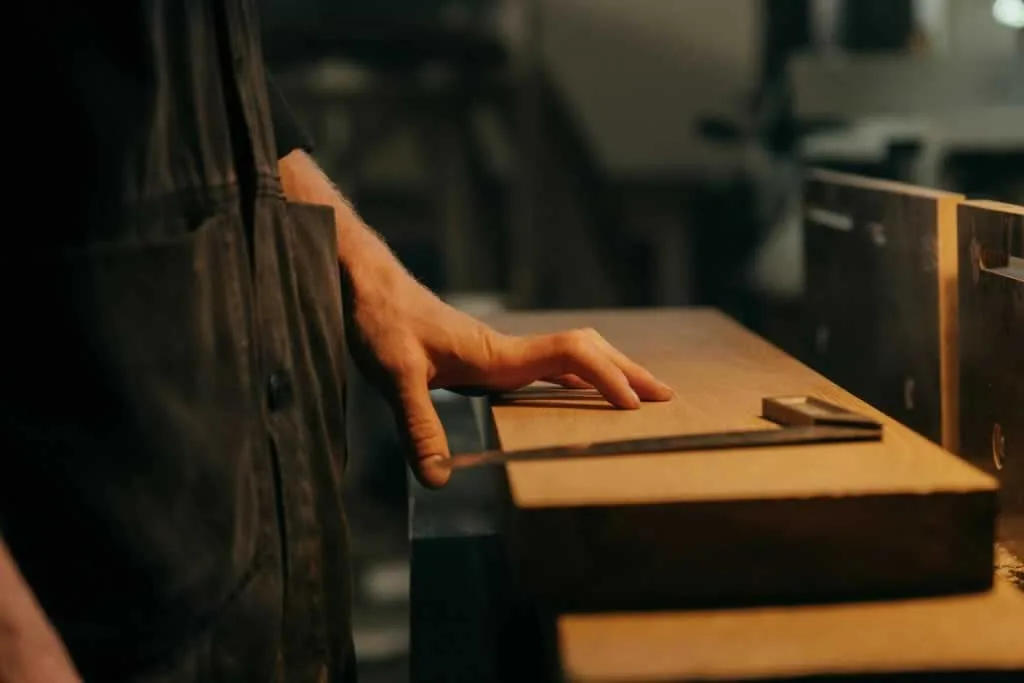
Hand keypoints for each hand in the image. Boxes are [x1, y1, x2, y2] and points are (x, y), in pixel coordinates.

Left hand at [345, 268, 672, 488]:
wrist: (365, 284)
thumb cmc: (378, 318)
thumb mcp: (392, 373)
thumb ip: (417, 423)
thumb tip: (440, 477)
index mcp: (497, 353)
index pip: (569, 355)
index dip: (605, 376)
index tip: (632, 405)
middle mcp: (507, 351)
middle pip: (584, 352)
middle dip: (627, 372)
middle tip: (666, 396)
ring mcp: (499, 353)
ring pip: (569, 357)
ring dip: (607, 372)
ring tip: (638, 393)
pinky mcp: (485, 358)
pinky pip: (546, 367)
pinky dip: (576, 378)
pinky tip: (578, 392)